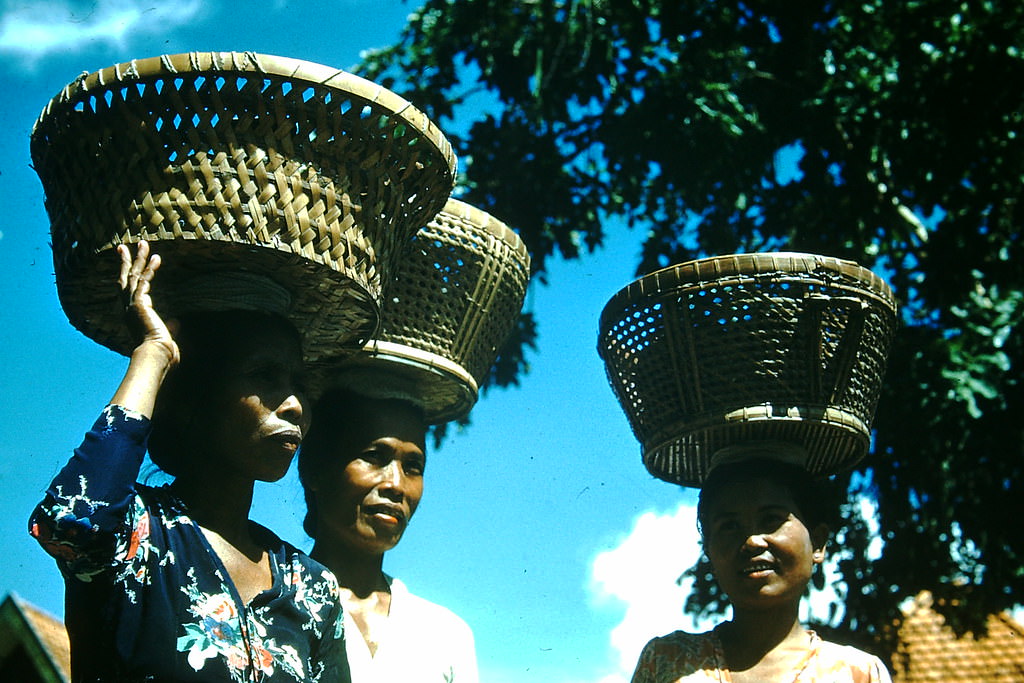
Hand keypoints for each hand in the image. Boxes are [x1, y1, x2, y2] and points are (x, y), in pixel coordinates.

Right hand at [118, 240, 179, 366]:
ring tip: (143, 243)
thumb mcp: (165, 335)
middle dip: (125, 261)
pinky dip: (150, 269)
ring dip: (138, 258)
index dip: (128, 276)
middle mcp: (128, 308)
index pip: (127, 291)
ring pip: (133, 275)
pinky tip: (157, 258)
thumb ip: (169, 327)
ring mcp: (132, 305)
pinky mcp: (139, 303)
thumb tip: (175, 323)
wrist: (157, 356)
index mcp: (132, 315)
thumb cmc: (162, 351)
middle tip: (123, 246)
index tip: (129, 264)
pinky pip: (144, 281)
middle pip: (124, 279)